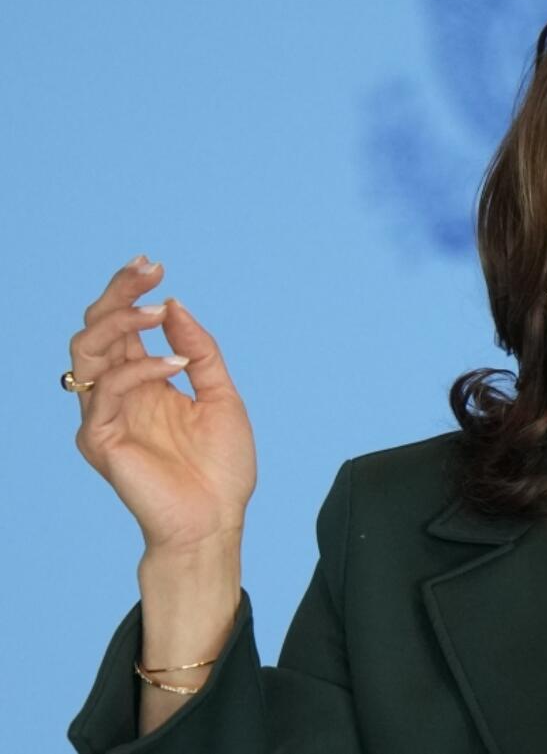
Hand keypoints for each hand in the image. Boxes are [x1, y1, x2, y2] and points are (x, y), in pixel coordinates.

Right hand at [70, 255, 255, 556]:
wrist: (216, 519)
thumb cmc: (221, 466)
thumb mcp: (221, 395)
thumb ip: (199, 351)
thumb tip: (174, 305)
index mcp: (142, 381)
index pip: (123, 326)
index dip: (131, 291)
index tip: (153, 265)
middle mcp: (117, 394)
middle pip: (96, 329)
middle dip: (118, 293)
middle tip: (148, 270)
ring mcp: (104, 416)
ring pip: (87, 352)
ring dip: (121, 322)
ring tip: (158, 309)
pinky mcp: (100, 439)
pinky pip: (108, 391)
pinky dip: (140, 369)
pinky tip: (175, 365)